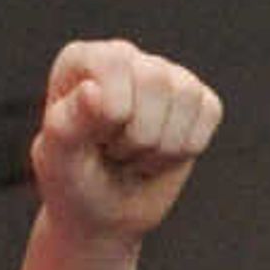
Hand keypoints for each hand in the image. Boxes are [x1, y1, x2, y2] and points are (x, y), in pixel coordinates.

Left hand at [29, 41, 222, 246]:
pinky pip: (209, 111)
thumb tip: (94, 91)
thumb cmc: (75, 181)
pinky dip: (187, 147)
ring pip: (186, 96)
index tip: (94, 139)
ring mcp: (163, 74)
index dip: (111, 115)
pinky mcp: (195, 98)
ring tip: (135, 154)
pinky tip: (160, 154)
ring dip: (162, 147)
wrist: (104, 214)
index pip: (115, 65)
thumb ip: (68, 124)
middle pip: (156, 80)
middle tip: (116, 152)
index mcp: (82, 60)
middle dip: (140, 136)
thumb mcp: (60, 159)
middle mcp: (123, 56)